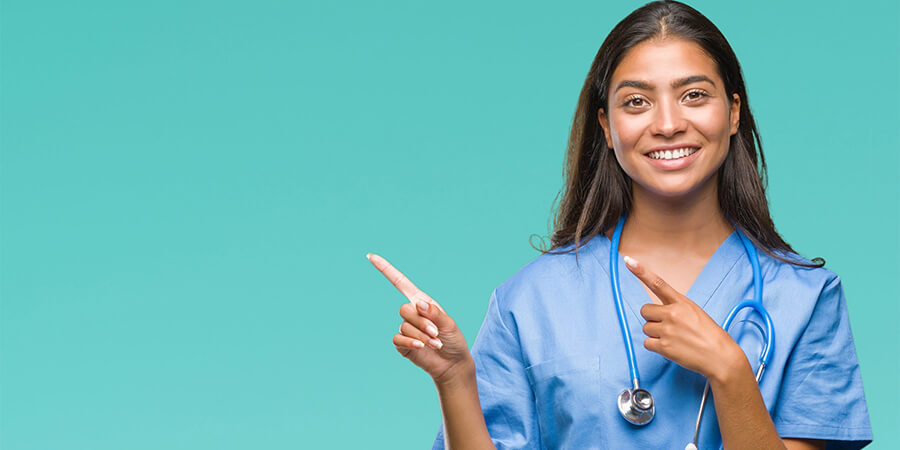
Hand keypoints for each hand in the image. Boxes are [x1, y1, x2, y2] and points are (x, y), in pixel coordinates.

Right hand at [366, 253, 472, 383]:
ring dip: (422, 336)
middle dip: (422, 322)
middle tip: (436, 333)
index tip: (371, 257)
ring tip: (435, 343)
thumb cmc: (453, 340)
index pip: (400, 283)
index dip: (386, 269)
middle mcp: (412, 313)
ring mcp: (405, 328)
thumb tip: (418, 303)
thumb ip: (435, 313)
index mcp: (422, 302)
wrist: (452, 363)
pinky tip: (421, 347)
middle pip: (404, 309)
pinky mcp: (402, 344)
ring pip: (405, 326)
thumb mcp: (449, 323)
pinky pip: (399, 339)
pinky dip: (411, 343)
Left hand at [623, 255, 743, 380]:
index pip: (658, 283)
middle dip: (652, 319)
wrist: (720, 357)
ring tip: (674, 339)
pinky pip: (647, 343)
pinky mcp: (664, 346)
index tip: (629, 261)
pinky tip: (670, 348)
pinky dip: (655, 346)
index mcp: (682, 302)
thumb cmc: (709, 335)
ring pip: (646, 328)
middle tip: (668, 327)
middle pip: (645, 311)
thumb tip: (657, 312)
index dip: (641, 272)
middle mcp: (673, 314)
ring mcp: (668, 330)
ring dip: (655, 334)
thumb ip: (676, 308)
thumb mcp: (695, 312)